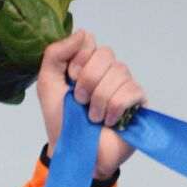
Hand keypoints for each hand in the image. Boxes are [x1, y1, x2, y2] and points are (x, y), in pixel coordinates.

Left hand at [37, 30, 147, 180]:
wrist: (74, 154)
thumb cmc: (62, 123)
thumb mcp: (48, 87)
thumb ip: (55, 55)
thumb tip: (81, 32)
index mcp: (86, 65)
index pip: (89, 41)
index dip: (78, 59)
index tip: (70, 80)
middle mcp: (107, 71)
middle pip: (105, 54)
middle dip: (87, 81)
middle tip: (80, 102)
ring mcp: (124, 85)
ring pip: (118, 73)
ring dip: (98, 100)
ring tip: (92, 118)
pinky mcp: (138, 102)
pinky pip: (130, 92)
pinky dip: (114, 109)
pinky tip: (108, 122)